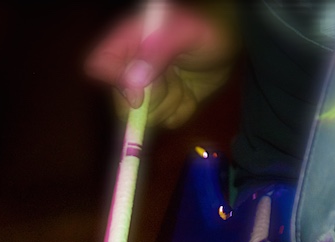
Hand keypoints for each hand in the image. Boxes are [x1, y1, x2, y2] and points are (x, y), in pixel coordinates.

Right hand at [84, 3, 237, 127]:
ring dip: (171, 103)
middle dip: (152, 100)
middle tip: (174, 80)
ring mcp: (150, 88)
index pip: (100, 66)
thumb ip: (157, 54)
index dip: (115, 84)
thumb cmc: (209, 27)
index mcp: (129, 42)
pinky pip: (168, 121)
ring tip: (185, 81)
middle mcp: (134, 67)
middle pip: (121, 102)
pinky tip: (190, 92)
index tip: (138, 95)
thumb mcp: (185, 33)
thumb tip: (133, 87)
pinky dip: (183, 111)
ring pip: (147, 116)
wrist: (234, 38)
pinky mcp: (168, 102)